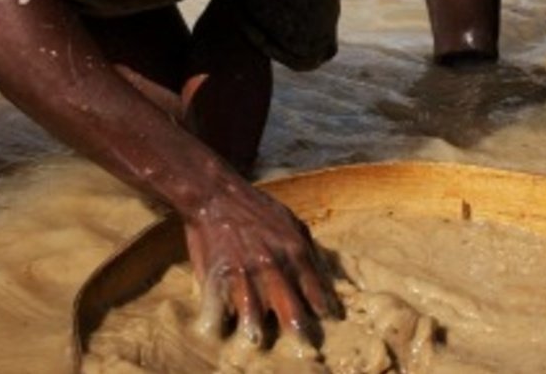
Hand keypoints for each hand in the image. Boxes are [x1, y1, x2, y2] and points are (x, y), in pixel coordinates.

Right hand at [186, 183, 341, 345]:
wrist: (216, 195)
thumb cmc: (256, 208)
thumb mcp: (291, 221)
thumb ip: (308, 249)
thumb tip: (327, 276)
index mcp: (294, 251)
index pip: (315, 291)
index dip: (324, 311)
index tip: (329, 324)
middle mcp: (272, 266)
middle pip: (291, 311)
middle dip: (301, 333)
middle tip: (308, 350)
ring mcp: (244, 274)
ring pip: (256, 316)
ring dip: (259, 333)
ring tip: (261, 344)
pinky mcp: (218, 278)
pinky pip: (222, 309)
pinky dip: (224, 324)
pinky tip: (226, 332)